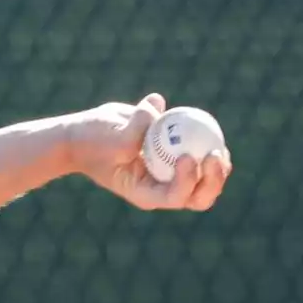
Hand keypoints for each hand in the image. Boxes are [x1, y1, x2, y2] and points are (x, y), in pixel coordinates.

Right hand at [66, 93, 231, 210]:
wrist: (82, 137)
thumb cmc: (92, 138)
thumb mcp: (109, 133)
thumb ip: (134, 123)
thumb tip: (157, 104)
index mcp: (144, 193)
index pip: (174, 197)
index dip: (187, 180)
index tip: (186, 155)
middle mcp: (160, 190)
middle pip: (197, 198)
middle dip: (213, 180)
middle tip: (215, 154)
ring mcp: (168, 177)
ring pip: (204, 183)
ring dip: (218, 168)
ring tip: (219, 147)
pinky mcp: (173, 161)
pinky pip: (201, 160)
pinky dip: (208, 149)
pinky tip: (212, 132)